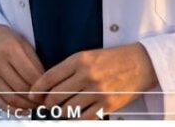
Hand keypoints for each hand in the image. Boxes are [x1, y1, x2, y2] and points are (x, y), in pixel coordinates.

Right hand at [0, 24, 44, 111]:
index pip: (31, 75)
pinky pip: (0, 102)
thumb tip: (47, 85)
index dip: (43, 86)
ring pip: (11, 98)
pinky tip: (24, 109)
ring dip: (27, 106)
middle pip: (22, 88)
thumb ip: (35, 63)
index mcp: (11, 50)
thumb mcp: (24, 44)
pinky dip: (13, 109)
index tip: (51, 91)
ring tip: (36, 105)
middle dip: (36, 98)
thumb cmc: (9, 41)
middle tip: (45, 100)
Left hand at [29, 43, 157, 119]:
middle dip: (48, 104)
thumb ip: (70, 69)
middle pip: (55, 97)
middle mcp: (87, 75)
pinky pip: (84, 118)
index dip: (37, 88)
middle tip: (46, 105)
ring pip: (67, 109)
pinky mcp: (108, 105)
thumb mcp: (89, 56)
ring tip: (61, 110)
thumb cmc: (113, 59)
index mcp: (80, 60)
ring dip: (61, 112)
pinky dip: (77, 118)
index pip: (50, 77)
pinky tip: (76, 115)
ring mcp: (98, 91)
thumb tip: (49, 86)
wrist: (142, 63)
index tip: (32, 94)